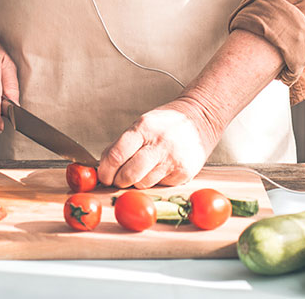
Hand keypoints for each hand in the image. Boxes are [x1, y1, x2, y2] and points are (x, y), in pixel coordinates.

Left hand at [97, 98, 219, 188]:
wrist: (201, 118)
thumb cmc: (167, 123)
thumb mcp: (142, 124)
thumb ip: (123, 144)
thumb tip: (104, 165)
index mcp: (144, 128)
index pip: (116, 155)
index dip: (106, 170)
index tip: (103, 176)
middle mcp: (159, 143)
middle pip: (129, 174)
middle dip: (119, 181)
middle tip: (118, 180)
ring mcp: (173, 159)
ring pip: (143, 183)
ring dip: (138, 181)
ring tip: (144, 169)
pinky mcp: (184, 172)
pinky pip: (161, 185)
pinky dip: (156, 181)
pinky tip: (161, 168)